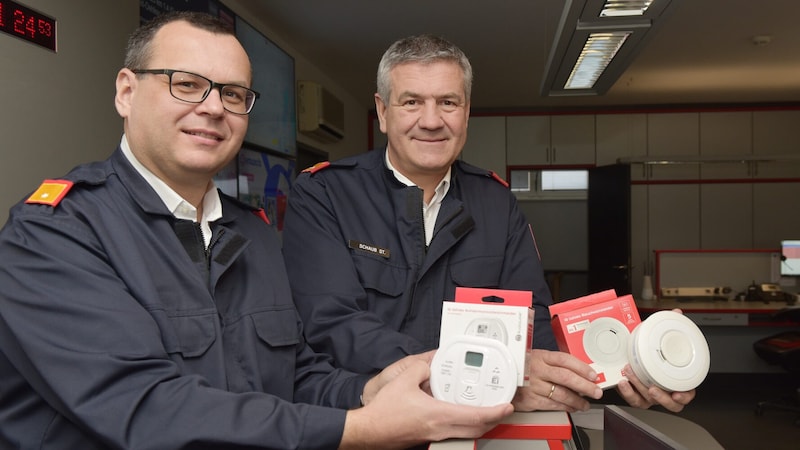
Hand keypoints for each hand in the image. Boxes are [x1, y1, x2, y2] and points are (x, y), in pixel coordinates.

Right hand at [342, 354, 513, 448]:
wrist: (369, 431)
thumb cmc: (384, 411)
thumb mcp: (403, 380)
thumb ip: (420, 368)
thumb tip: (428, 365)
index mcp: (439, 414)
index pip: (476, 416)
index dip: (495, 412)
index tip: (506, 406)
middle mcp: (440, 429)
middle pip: (476, 429)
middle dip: (493, 420)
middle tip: (501, 410)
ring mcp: (434, 436)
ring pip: (465, 432)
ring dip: (478, 423)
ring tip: (485, 411)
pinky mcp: (428, 438)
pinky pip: (452, 432)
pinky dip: (462, 424)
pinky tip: (458, 413)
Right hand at [512, 349, 602, 412]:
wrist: (500, 376)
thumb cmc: (521, 367)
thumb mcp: (536, 357)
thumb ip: (554, 363)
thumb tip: (579, 371)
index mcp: (540, 356)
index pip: (565, 360)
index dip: (582, 367)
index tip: (593, 375)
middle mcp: (537, 370)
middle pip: (566, 377)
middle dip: (585, 386)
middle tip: (596, 391)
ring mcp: (533, 385)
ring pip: (560, 394)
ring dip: (577, 401)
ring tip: (585, 404)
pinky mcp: (529, 399)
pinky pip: (551, 404)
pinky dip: (564, 407)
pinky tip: (571, 407)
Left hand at [616, 308, 695, 411]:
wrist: (632, 353)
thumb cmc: (650, 350)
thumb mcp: (659, 338)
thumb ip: (669, 326)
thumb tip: (677, 313)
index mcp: (676, 381)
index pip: (687, 393)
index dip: (684, 396)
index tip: (678, 393)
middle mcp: (665, 391)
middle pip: (669, 404)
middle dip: (661, 397)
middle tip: (653, 388)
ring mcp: (650, 395)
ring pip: (648, 400)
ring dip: (639, 387)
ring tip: (630, 373)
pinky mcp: (635, 395)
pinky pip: (633, 399)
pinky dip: (627, 392)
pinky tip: (623, 382)